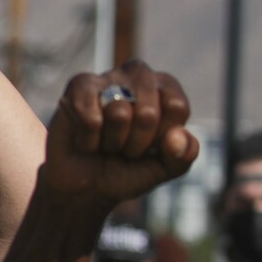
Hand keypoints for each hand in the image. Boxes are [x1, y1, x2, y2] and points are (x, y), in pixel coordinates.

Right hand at [41, 61, 198, 208]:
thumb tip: (176, 136)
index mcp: (166, 88)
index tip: (150, 147)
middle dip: (136, 144)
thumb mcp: (161, 170)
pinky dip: (88, 141)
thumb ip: (182, 155)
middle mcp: (139, 76)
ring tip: (104, 143)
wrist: (82, 186)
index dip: (161, 138)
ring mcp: (108, 78)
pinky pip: (90, 119)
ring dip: (110, 142)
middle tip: (124, 149)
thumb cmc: (124, 170)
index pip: (176, 107)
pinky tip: (85, 140)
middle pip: (149, 112)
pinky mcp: (78, 86)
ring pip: (119, 114)